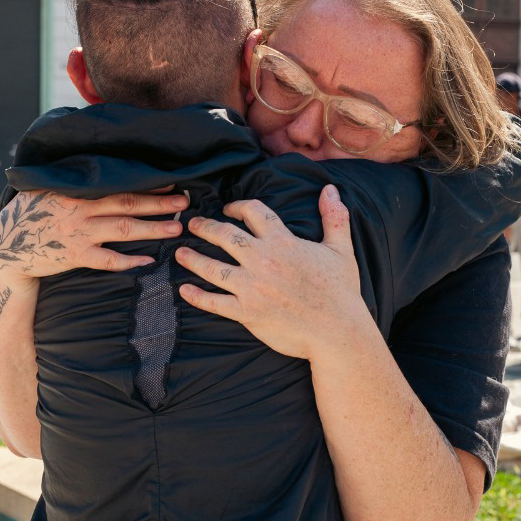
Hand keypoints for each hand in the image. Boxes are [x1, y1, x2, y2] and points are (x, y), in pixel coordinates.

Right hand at [0, 188, 187, 284]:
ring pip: (123, 229)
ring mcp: (78, 233)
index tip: (169, 181)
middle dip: (158, 203)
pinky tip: (148, 262)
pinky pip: (107, 260)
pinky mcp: (75, 256)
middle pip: (126, 202)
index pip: (117, 182)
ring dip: (152, 228)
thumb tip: (99, 161)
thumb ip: (73, 178)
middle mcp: (79, 208)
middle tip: (184, 202)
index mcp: (75, 188)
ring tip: (176, 228)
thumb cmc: (31, 213)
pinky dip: (129, 261)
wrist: (7, 246)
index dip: (145, 182)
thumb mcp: (47, 186)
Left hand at [175, 186, 364, 360]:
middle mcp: (263, 260)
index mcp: (283, 242)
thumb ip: (334, 217)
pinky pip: (214, 302)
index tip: (227, 209)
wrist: (338, 332)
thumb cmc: (341, 292)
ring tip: (180, 252)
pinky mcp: (247, 312)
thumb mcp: (341, 249)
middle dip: (205, 227)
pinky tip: (184, 289)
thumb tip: (330, 189)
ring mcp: (252, 287)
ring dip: (192, 258)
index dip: (237, 206)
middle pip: (224, 235)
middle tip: (193, 224)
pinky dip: (197, 296)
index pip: (253, 213)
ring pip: (212, 267)